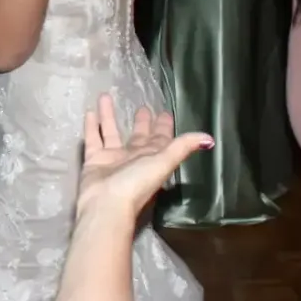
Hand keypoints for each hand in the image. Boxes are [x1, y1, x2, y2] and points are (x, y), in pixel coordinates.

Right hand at [75, 93, 212, 225]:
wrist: (107, 204)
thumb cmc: (137, 183)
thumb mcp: (163, 162)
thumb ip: (182, 147)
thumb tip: (210, 139)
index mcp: (152, 158)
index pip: (161, 139)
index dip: (164, 127)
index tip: (165, 113)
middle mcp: (134, 157)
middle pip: (138, 136)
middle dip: (142, 123)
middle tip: (143, 107)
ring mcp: (113, 158)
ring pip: (111, 132)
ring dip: (109, 116)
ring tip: (106, 96)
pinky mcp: (94, 160)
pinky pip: (93, 139)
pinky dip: (92, 127)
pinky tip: (90, 111)